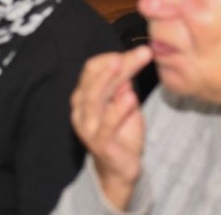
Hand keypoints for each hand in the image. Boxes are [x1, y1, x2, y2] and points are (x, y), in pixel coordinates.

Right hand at [70, 46, 152, 208]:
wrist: (120, 169)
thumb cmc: (121, 132)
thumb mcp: (125, 103)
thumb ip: (123, 85)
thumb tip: (127, 62)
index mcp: (84, 95)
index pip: (92, 69)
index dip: (112, 57)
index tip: (138, 52)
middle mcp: (80, 108)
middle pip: (95, 79)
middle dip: (117, 63)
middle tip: (140, 53)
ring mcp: (87, 126)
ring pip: (95, 98)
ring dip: (111, 79)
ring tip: (125, 65)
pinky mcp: (99, 142)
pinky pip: (107, 123)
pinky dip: (118, 109)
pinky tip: (130, 97)